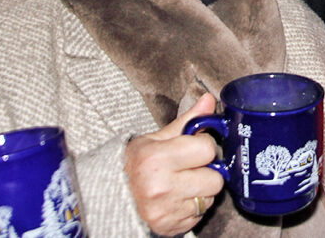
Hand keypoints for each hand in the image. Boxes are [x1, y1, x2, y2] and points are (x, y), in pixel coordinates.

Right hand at [125, 93, 225, 235]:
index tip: (193, 147)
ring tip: (182, 183)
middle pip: (215, 179)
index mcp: (156, 159)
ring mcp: (165, 211)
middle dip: (207, 171)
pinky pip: (200, 215)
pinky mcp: (170, 228)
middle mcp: (160, 187)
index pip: (207, 149)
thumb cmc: (134, 164)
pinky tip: (177, 199)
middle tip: (190, 167)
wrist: (109, 197)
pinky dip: (192, 207)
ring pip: (210, 198)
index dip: (204, 146)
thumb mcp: (155, 138)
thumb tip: (209, 99)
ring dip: (201, 190)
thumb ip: (187, 121)